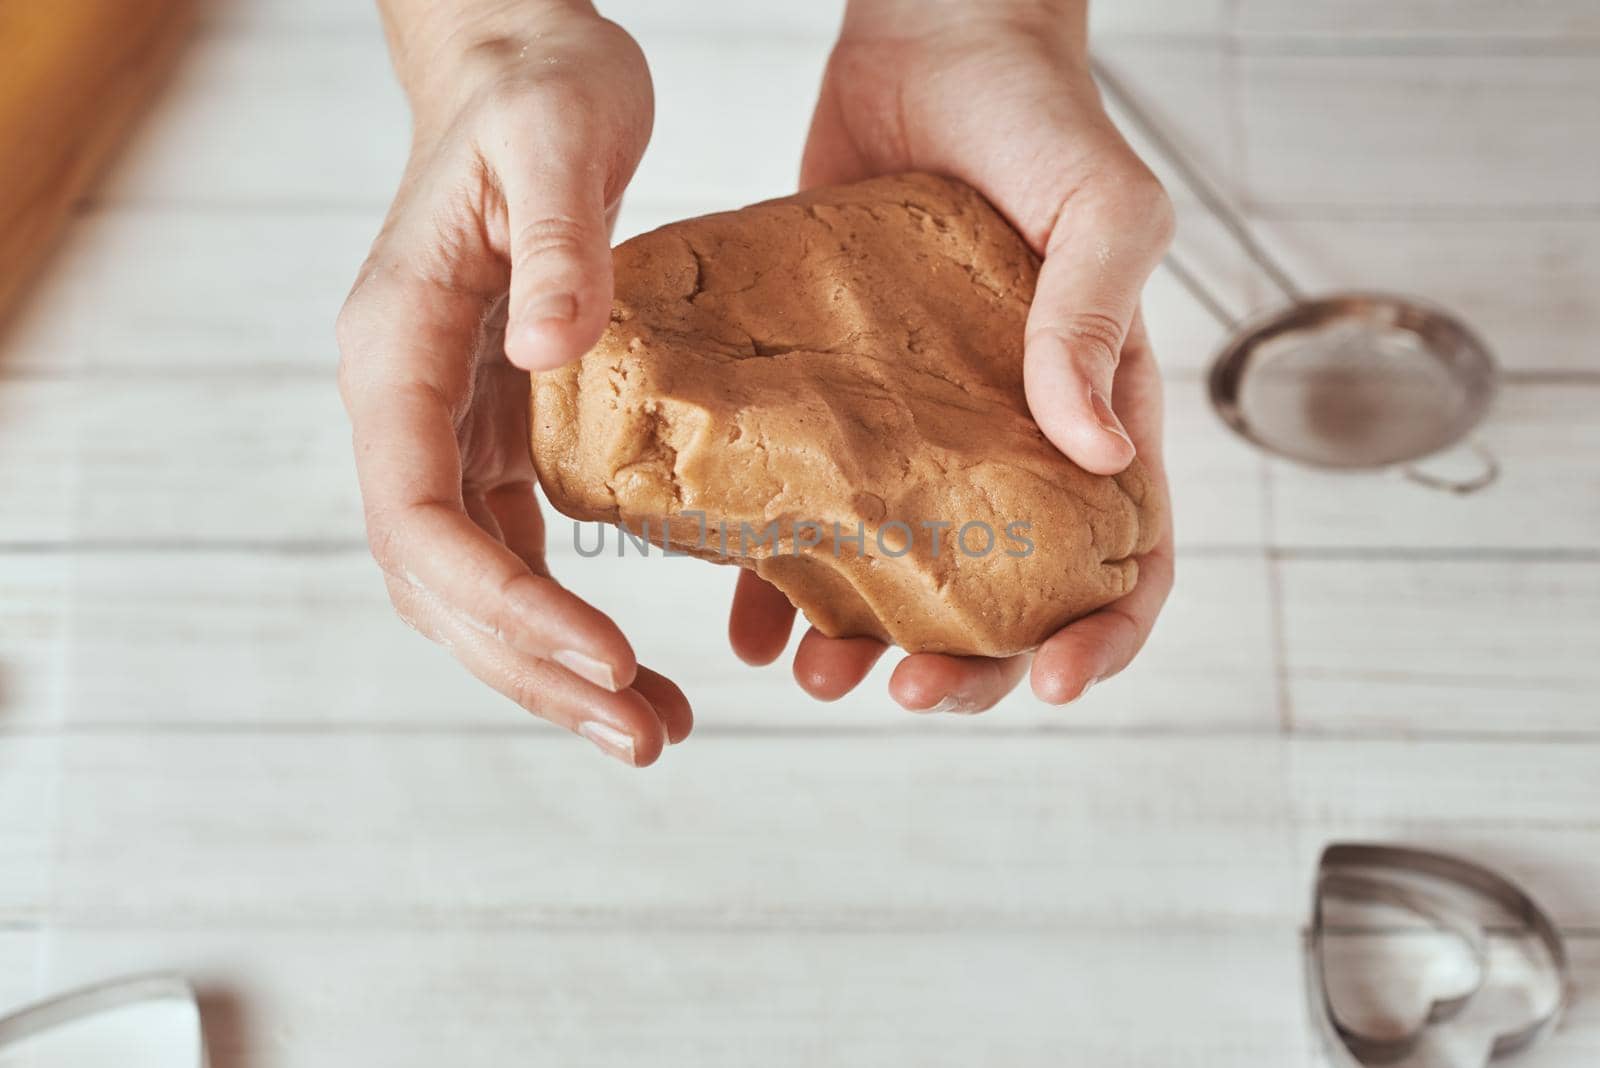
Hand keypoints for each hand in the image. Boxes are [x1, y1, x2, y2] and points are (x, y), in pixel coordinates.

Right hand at [337, 2, 689, 763]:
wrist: (522, 67)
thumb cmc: (537, 93)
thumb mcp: (556, 142)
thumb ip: (559, 246)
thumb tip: (556, 354)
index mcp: (394, 347)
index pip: (420, 516)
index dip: (506, 606)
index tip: (608, 657)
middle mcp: (402, 402)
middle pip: (440, 582)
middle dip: (535, 670)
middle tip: (645, 737)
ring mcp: (444, 422)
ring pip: (472, 583)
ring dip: (549, 667)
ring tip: (651, 730)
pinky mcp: (496, 427)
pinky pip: (511, 546)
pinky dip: (562, 613)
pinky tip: (629, 657)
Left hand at [728, 0, 1175, 710]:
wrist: (929, 43)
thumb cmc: (1039, 120)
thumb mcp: (1103, 210)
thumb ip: (1099, 320)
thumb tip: (1098, 451)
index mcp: (1099, 415)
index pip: (1127, 555)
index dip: (1107, 635)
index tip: (1060, 684)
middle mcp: (1009, 442)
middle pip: (1006, 597)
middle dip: (969, 666)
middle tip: (907, 691)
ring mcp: (919, 431)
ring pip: (901, 576)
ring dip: (865, 643)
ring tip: (818, 675)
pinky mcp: (836, 400)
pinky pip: (812, 510)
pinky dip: (782, 578)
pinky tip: (749, 619)